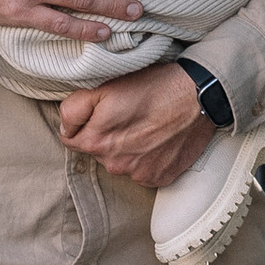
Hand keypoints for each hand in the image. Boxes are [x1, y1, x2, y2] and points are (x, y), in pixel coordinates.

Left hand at [58, 64, 214, 187]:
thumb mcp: (104, 86)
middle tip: (128, 115)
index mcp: (97, 142)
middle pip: (97, 151)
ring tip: (146, 125)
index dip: (82, 123)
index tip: (101, 112)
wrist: (199, 96)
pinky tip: (158, 140)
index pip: (71, 140)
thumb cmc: (153, 86)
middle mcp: (115, 165)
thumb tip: (65, 127)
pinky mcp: (159, 178)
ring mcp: (138, 174)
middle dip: (106, 135)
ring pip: (120, 162)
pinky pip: (142, 171)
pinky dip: (147, 158)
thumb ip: (74, 109)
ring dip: (127, 148)